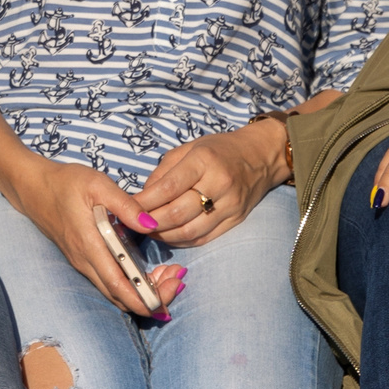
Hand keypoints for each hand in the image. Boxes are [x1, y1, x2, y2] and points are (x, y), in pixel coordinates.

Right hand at [2, 156, 188, 317]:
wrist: (32, 187)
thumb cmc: (65, 183)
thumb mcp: (97, 184)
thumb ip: (126, 204)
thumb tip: (151, 224)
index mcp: (90, 246)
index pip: (122, 288)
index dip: (150, 297)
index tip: (175, 285)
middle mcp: (86, 263)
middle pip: (122, 299)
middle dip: (154, 298)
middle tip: (178, 279)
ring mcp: (83, 264)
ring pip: (116, 294)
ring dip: (144, 292)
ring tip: (168, 274)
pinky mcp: (83, 261)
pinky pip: (110, 283)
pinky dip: (132, 284)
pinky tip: (148, 269)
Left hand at [132, 118, 289, 247]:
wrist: (261, 156)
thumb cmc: (219, 149)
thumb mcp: (189, 148)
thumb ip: (164, 172)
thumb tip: (142, 197)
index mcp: (204, 160)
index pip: (168, 187)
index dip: (145, 202)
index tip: (127, 208)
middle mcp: (219, 183)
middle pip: (177, 213)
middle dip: (151, 222)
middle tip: (133, 224)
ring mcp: (230, 205)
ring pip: (189, 230)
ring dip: (164, 235)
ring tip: (148, 231)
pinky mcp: (236, 220)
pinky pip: (203, 237)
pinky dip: (182, 240)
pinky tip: (169, 235)